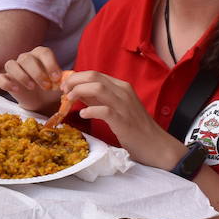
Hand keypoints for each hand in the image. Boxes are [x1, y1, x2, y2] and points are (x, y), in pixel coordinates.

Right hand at [0, 46, 64, 112]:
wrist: (42, 101)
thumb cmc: (52, 88)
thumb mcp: (62, 84)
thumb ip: (66, 79)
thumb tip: (70, 78)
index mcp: (40, 55)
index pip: (43, 52)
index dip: (50, 64)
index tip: (56, 78)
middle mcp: (25, 58)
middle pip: (26, 58)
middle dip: (37, 73)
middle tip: (46, 86)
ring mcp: (13, 68)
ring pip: (11, 64)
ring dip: (22, 76)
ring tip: (32, 88)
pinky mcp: (4, 79)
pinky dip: (6, 83)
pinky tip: (16, 90)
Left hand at [61, 71, 183, 169]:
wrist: (155, 144)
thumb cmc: (133, 126)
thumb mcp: (115, 106)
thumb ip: (97, 98)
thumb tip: (77, 91)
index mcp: (121, 87)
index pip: (94, 74)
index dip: (76, 77)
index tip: (65, 86)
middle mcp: (123, 92)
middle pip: (94, 77)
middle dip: (74, 81)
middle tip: (63, 91)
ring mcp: (124, 105)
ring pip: (98, 88)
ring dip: (79, 91)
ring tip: (69, 100)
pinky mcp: (123, 120)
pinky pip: (104, 110)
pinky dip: (90, 110)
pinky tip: (83, 114)